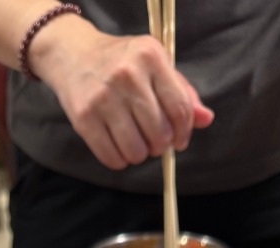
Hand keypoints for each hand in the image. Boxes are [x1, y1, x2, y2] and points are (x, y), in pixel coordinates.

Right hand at [31, 25, 213, 170]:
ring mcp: (104, 97)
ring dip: (140, 155)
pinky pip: (111, 157)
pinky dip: (120, 161)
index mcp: (150, 57)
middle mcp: (127, 75)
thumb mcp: (154, 65)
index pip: (180, 108)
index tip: (179, 141)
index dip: (184, 132)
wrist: (73, 54)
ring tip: (135, 142)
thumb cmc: (121, 62)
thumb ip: (181, 92)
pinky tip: (119, 147)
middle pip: (159, 133)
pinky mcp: (84, 117)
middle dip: (161, 145)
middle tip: (154, 141)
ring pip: (136, 151)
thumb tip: (205, 119)